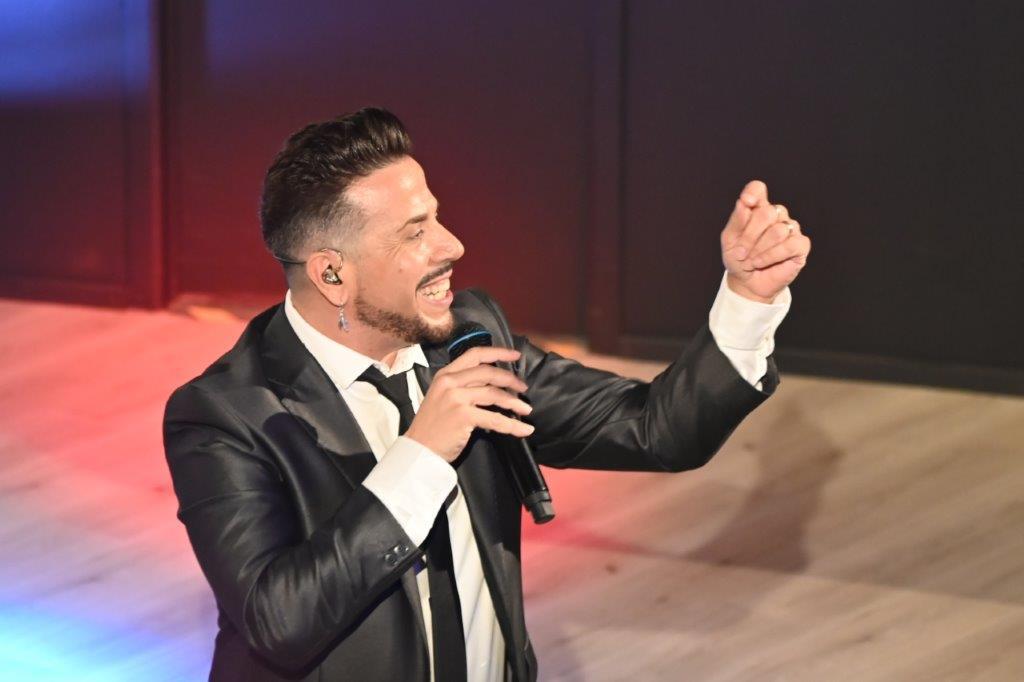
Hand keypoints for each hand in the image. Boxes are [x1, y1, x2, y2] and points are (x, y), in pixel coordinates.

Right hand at [405, 346, 533, 461]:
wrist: (419, 449)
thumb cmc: (432, 426)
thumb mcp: (442, 397)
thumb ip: (462, 386)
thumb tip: (492, 384)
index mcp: (445, 374)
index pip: (475, 355)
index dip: (498, 352)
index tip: (515, 355)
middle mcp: (449, 382)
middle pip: (488, 372)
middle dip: (510, 379)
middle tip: (523, 388)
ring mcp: (456, 398)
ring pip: (494, 394)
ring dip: (514, 402)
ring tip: (526, 409)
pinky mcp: (463, 416)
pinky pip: (495, 418)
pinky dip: (512, 425)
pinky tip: (524, 429)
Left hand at [720, 180, 810, 301]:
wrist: (747, 283)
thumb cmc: (739, 259)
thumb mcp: (730, 241)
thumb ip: (737, 221)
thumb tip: (743, 203)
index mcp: (757, 209)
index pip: (758, 189)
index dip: (753, 193)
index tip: (746, 202)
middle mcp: (776, 214)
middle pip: (767, 213)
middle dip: (750, 236)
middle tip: (741, 253)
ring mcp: (790, 228)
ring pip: (777, 231)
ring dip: (759, 249)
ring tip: (751, 261)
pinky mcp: (801, 245)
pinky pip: (789, 245)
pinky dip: (771, 256)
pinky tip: (761, 263)